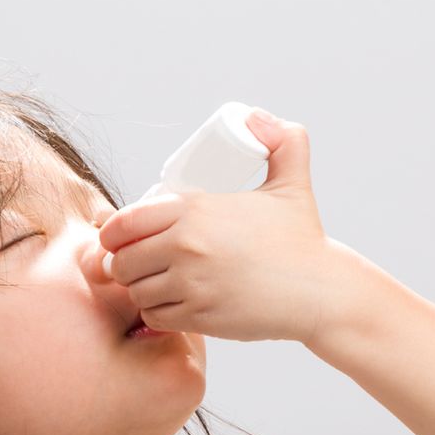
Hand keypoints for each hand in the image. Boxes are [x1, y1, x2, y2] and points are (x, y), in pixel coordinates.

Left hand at [98, 109, 337, 342]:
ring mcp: (191, 285)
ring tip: (155, 283)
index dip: (113, 232)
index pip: (125, 221)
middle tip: (139, 264)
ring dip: (140, 288)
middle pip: (123, 259)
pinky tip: (168, 304)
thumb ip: (280, 140)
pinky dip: (157, 312)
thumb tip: (255, 118)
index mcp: (194, 210)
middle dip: (124, 263)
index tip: (121, 238)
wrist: (320, 291)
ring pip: (136, 290)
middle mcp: (186, 246)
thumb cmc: (302, 241)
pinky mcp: (199, 316)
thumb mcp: (292, 182)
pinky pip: (155, 316)